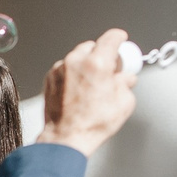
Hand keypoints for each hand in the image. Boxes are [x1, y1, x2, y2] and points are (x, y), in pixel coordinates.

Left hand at [35, 29, 138, 155]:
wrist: (66, 138)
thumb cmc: (92, 124)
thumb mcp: (123, 103)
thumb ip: (126, 83)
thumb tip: (125, 78)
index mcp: (97, 64)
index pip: (111, 38)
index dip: (119, 37)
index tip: (121, 39)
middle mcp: (75, 62)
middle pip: (93, 46)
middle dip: (102, 55)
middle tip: (109, 70)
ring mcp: (60, 69)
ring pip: (77, 57)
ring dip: (86, 64)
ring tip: (93, 84)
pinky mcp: (50, 78)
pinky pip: (65, 68)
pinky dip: (73, 73)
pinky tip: (79, 90)